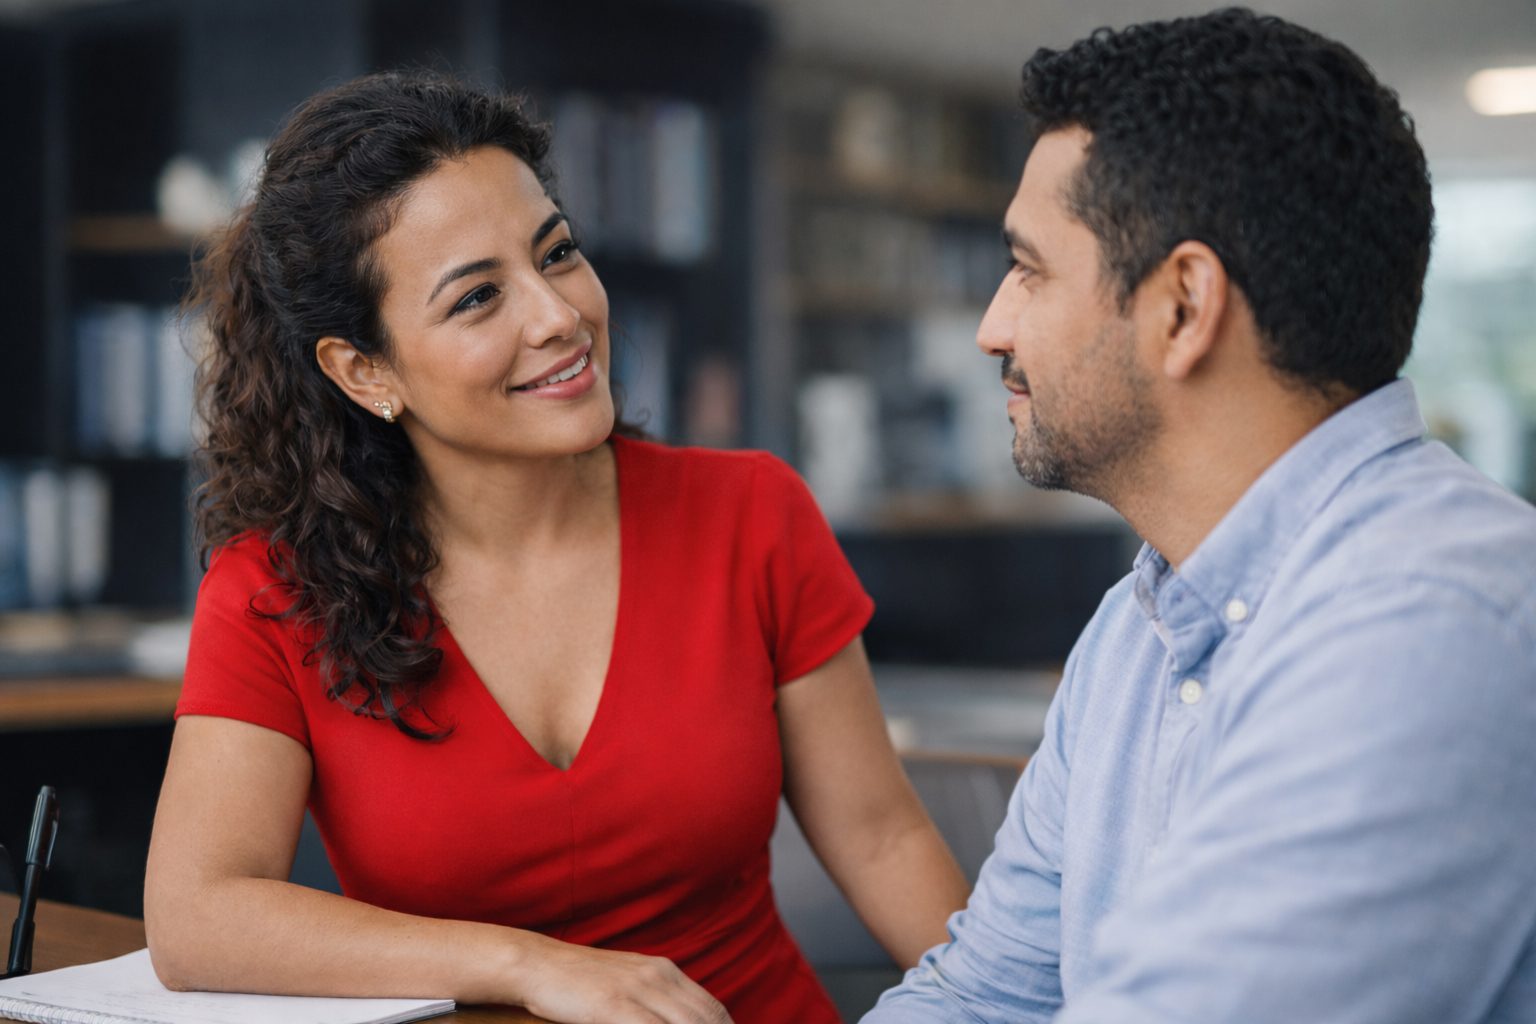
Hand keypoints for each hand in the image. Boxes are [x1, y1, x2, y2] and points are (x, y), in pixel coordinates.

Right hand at [513, 934, 732, 1023]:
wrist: (539, 963)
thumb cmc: (581, 981)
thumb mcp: (628, 982)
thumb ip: (655, 999)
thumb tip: (680, 1019)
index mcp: (664, 971)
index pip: (712, 1009)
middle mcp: (658, 976)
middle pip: (706, 1019)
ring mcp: (637, 990)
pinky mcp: (615, 1005)